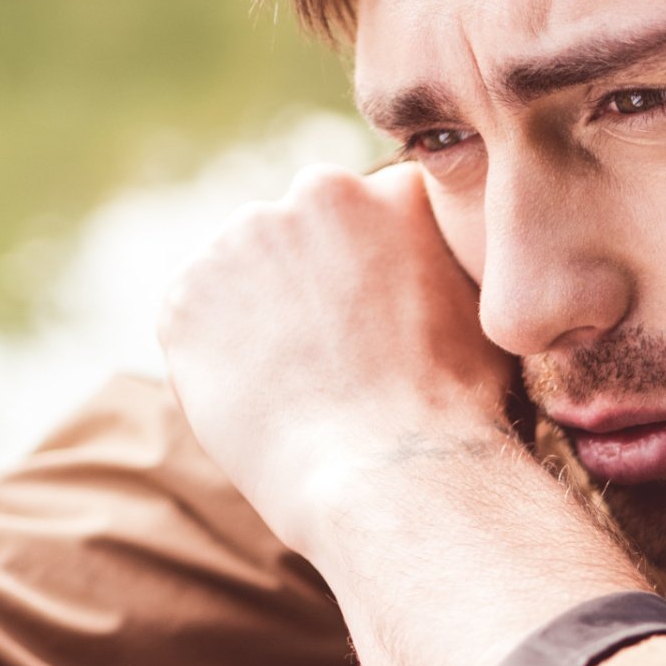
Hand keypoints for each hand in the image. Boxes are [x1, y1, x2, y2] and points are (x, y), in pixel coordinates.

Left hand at [157, 163, 520, 560]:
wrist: (386, 474)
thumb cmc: (453, 407)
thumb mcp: (480, 307)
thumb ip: (441, 260)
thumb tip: (427, 261)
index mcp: (391, 191)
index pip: (368, 211)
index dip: (372, 268)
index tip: (380, 318)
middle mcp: (313, 195)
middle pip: (300, 232)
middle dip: (310, 278)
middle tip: (337, 353)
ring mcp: (241, 239)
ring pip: (243, 269)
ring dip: (260, 310)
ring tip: (300, 382)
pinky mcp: (185, 296)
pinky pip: (196, 319)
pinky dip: (216, 353)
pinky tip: (260, 396)